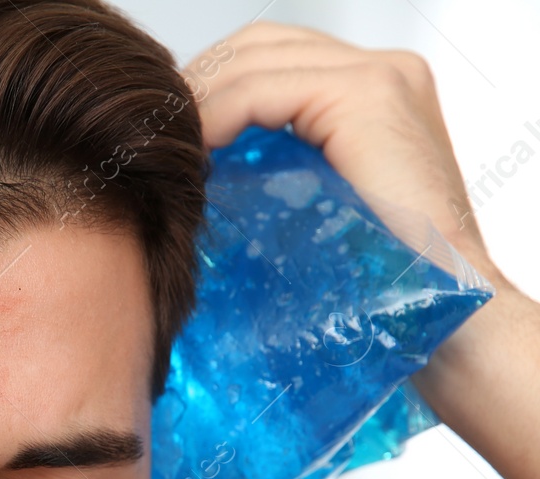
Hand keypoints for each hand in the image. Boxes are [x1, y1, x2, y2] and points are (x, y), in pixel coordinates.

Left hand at [189, 22, 539, 478]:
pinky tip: (189, 157)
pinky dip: (215, 118)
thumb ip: (262, 175)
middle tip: (148, 143)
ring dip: (196, 103)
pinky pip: (263, 89)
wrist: (439, 321)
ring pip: (254, 58)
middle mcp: (383, 71)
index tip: (157, 144)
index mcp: (372, 92)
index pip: (264, 60)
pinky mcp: (371, 95)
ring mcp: (382, 76)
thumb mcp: (303, 214)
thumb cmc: (371, 291)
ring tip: (161, 152)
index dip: (204, 94)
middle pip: (256, 46)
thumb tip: (178, 176)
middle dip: (195, 88)